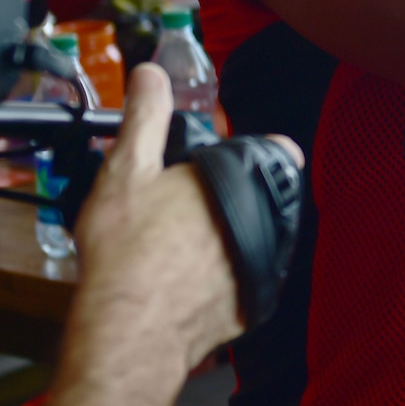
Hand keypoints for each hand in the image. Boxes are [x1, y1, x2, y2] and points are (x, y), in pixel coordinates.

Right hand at [70, 63, 242, 370]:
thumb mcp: (127, 169)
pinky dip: (218, 277)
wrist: (128, 329)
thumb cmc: (127, 254)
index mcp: (241, 185)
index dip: (251, 150)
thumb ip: (146, 116)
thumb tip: (152, 77)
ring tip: (173, 244)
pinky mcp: (248, 306)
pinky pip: (239, 280)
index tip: (222, 161)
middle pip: (259, 197)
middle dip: (226, 197)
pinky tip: (179, 278)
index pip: (277, 152)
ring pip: (251, 237)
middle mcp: (264, 224)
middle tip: (179, 207)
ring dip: (223, 237)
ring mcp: (260, 267)